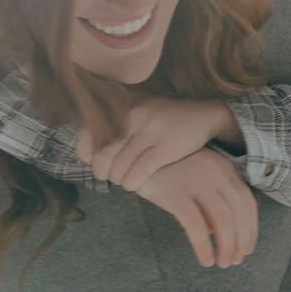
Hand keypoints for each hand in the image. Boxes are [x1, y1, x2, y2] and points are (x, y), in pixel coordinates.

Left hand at [77, 96, 242, 191]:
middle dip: (102, 172)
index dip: (87, 155)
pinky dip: (133, 183)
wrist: (204, 115)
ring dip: (119, 180)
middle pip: (103, 156)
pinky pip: (139, 172)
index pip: (89, 135)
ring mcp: (149, 132)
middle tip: (108, 177)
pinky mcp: (164, 148)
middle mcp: (132, 117)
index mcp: (122, 107)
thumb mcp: (138, 110)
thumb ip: (114, 124)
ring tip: (124, 181)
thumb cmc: (165, 117)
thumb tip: (88, 152)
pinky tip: (135, 184)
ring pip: (120, 167)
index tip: (93, 162)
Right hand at [136, 149, 257, 268]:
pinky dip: (204, 247)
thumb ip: (213, 197)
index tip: (247, 248)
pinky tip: (205, 260)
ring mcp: (196, 183)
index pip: (247, 203)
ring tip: (222, 263)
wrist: (135, 158)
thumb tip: (217, 231)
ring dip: (227, 246)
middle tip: (235, 261)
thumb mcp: (198, 176)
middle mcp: (215, 174)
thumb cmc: (167, 170)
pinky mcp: (176, 195)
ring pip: (223, 221)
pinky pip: (196, 226)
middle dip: (241, 242)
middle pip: (238, 213)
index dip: (250, 229)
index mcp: (224, 168)